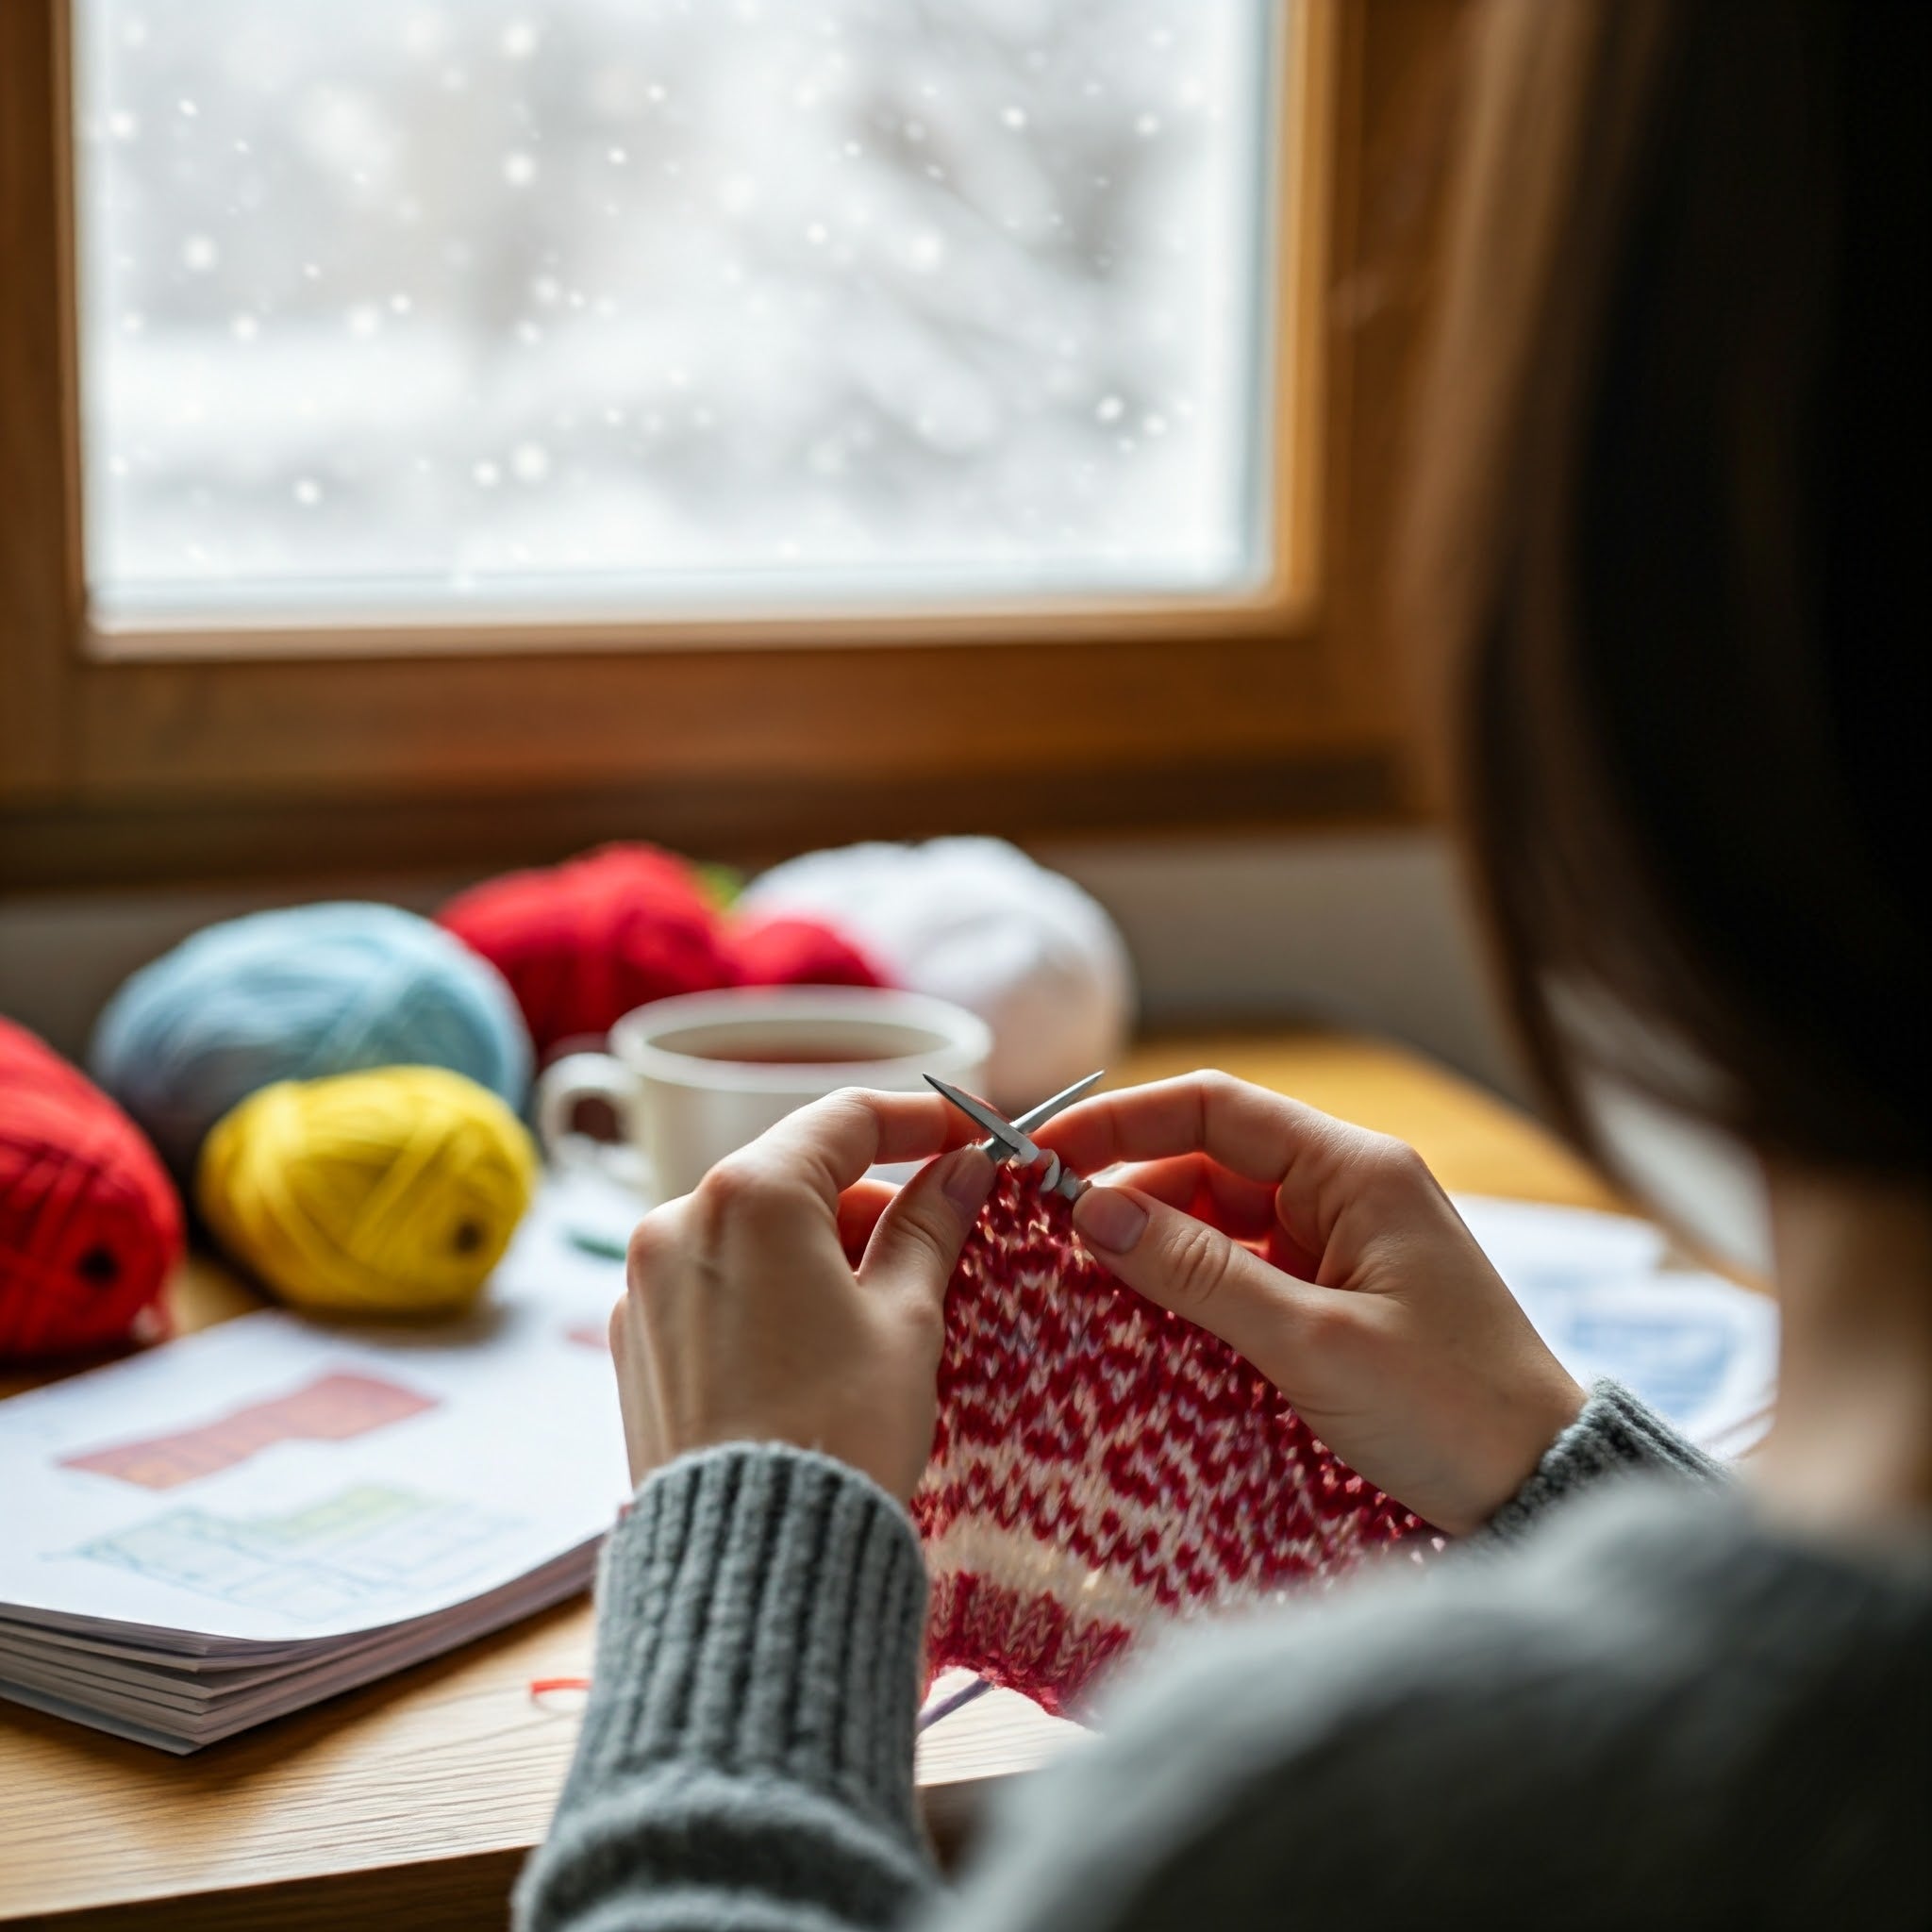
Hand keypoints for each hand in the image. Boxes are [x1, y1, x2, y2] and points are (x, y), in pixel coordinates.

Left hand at [610, 1089, 995, 1501]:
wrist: (754, 1565)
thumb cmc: (841, 1434)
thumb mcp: (907, 1320)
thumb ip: (929, 1226)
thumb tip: (962, 1169)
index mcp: (749, 1195)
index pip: (847, 1120)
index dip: (920, 1121)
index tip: (969, 1137)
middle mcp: (678, 1221)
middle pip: (795, 1177)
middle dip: (871, 1201)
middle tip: (943, 1243)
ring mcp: (646, 1283)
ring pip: (753, 1233)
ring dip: (821, 1250)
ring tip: (885, 1316)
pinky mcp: (634, 1341)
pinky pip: (715, 1285)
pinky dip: (771, 1293)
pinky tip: (819, 1350)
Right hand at [1038, 1072, 1585, 1533]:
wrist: (1543, 1492)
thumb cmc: (1450, 1410)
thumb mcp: (1311, 1341)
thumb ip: (1197, 1272)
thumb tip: (1091, 1211)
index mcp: (1356, 1171)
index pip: (1216, 1107)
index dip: (1122, 1121)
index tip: (1046, 1155)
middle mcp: (1350, 1191)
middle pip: (1210, 1162)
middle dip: (1131, 1194)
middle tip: (1051, 1240)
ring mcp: (1346, 1245)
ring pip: (1222, 1221)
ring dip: (1158, 1248)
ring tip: (1087, 1287)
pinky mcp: (1341, 1299)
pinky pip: (1247, 1272)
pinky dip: (1194, 1290)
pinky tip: (1147, 1323)